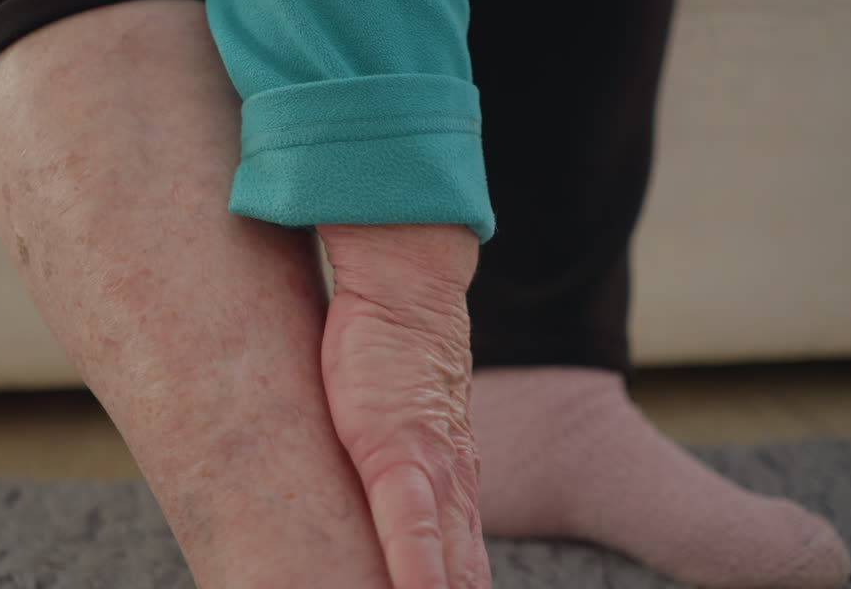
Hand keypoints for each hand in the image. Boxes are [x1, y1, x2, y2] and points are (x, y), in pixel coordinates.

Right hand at [317, 224, 490, 588]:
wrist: (406, 291)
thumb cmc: (390, 360)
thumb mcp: (393, 435)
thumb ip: (398, 481)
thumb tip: (387, 502)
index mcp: (452, 495)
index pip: (463, 579)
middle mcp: (453, 493)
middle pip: (464, 586)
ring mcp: (430, 472)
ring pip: (445, 568)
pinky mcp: (398, 446)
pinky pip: (413, 519)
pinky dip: (417, 564)